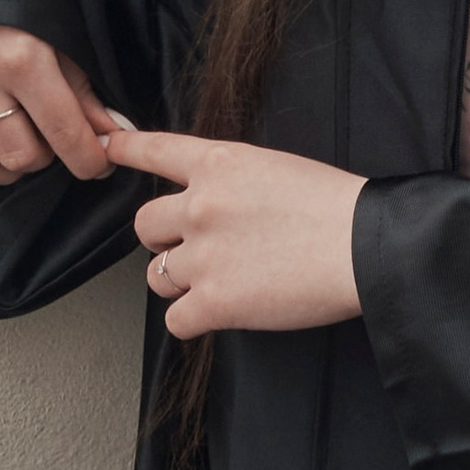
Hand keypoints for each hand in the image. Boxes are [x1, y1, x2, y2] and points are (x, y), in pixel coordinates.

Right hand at [0, 22, 117, 226]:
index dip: (88, 159)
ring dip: (0, 173)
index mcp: (23, 58)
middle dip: (43, 160)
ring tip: (15, 157)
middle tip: (52, 143)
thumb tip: (113, 135)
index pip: (63, 133)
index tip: (98, 165)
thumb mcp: (59, 32)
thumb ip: (83, 90)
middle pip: (17, 156)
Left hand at [101, 123, 366, 338]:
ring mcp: (203, 255)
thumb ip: (232, 180)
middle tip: (192, 250)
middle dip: (163, 240)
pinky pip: (175, 320)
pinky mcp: (215, 302)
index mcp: (219, 163)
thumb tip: (214, 203)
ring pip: (156, 276)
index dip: (124, 149)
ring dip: (179, 282)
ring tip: (216, 283)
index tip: (107, 147)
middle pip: (144, 225)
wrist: (362, 244)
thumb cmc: (333, 205)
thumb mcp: (275, 166)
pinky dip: (193, 322)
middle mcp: (200, 205)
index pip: (155, 149)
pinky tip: (217, 314)